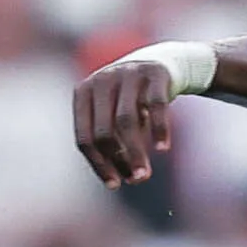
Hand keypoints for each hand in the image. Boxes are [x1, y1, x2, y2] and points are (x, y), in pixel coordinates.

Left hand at [75, 57, 182, 188]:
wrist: (161, 61)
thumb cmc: (130, 98)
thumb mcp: (113, 115)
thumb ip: (112, 144)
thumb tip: (118, 182)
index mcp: (83, 93)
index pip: (84, 138)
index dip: (99, 164)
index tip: (115, 185)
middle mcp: (102, 80)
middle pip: (104, 132)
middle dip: (119, 161)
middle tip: (136, 180)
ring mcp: (127, 73)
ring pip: (126, 121)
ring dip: (136, 152)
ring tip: (145, 175)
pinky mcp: (154, 72)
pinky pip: (155, 105)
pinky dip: (158, 129)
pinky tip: (163, 149)